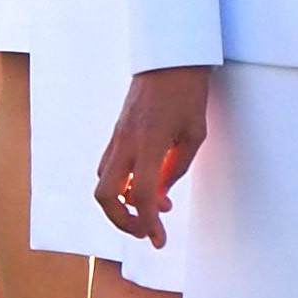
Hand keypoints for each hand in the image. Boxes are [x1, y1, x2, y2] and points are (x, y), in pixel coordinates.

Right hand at [95, 65, 212, 246]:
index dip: (148, 223)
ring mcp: (117, 138)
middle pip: (105, 195)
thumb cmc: (186, 92)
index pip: (140, 195)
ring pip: (103, 183)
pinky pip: (108, 168)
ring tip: (153, 207)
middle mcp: (126, 143)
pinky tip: (144, 186)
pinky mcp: (116, 133)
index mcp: (148, 144)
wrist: (168, 59)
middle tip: (147, 230)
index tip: (159, 239)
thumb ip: (177, 168)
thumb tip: (162, 194)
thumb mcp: (194, 134)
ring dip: (123, 204)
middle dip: (122, 221)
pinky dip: (121, 185)